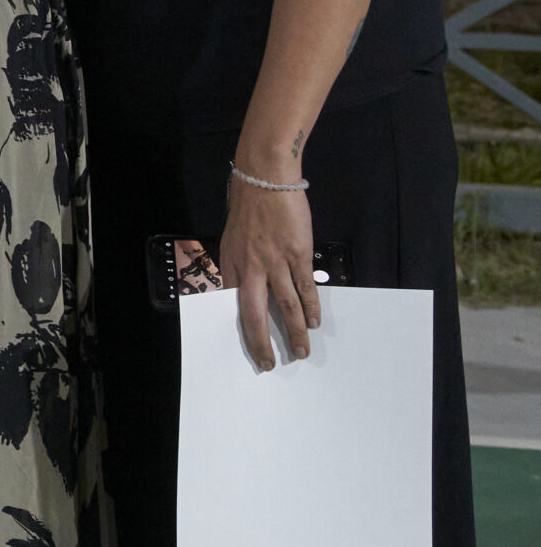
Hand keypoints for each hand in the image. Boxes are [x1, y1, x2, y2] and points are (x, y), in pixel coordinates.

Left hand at [216, 172, 318, 369]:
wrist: (265, 181)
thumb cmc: (250, 209)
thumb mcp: (233, 239)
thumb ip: (238, 265)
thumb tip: (244, 289)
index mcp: (230, 264)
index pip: (231, 305)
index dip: (240, 328)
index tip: (246, 348)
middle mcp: (250, 268)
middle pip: (253, 314)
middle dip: (261, 342)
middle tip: (269, 364)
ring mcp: (274, 262)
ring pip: (284, 307)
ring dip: (294, 332)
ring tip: (300, 351)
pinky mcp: (297, 255)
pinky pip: (304, 288)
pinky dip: (311, 307)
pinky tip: (315, 322)